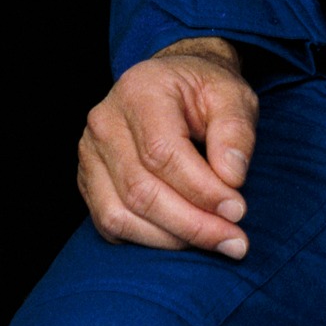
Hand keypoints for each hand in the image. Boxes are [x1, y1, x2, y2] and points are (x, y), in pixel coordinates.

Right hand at [77, 36, 257, 258]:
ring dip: (172, 239)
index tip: (237, 210)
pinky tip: (183, 235)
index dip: (201, 190)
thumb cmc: (204, 92)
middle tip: (235, 240)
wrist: (174, 85)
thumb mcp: (232, 95)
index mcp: (139, 92)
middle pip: (140, 191)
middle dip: (193, 225)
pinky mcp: (89, 179)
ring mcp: (91, 153)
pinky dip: (148, 240)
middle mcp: (105, 122)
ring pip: (121, 214)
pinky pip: (110, 224)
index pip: (161, 153)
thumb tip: (231, 177)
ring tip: (214, 239)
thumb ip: (236, 131)